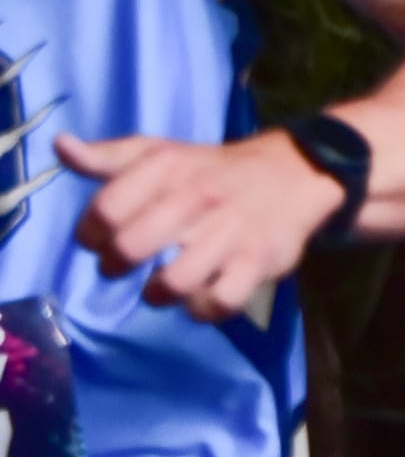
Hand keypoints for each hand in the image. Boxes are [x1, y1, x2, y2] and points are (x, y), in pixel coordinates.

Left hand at [57, 128, 340, 323]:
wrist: (292, 173)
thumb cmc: (212, 169)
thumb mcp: (161, 152)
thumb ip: (108, 157)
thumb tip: (60, 147)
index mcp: (168, 167)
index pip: (107, 209)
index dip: (90, 233)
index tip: (96, 240)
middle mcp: (197, 197)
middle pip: (132, 247)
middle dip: (115, 264)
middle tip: (120, 265)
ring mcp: (230, 232)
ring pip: (174, 282)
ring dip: (156, 293)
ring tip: (157, 289)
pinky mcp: (258, 262)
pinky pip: (220, 302)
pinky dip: (202, 309)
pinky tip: (197, 299)